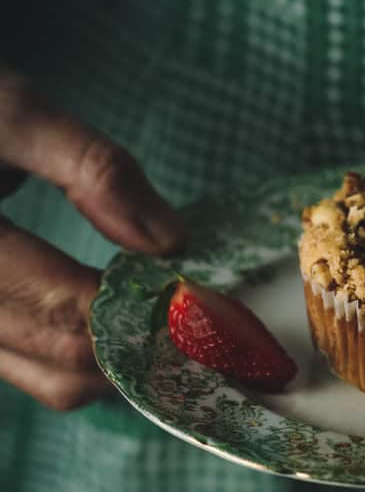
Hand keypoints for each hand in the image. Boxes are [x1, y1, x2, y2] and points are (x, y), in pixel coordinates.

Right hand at [0, 67, 185, 408]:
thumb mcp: (9, 111)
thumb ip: (90, 168)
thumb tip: (170, 241)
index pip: (71, 316)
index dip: (151, 323)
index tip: (216, 311)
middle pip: (66, 365)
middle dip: (147, 353)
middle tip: (212, 332)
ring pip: (50, 380)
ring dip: (119, 365)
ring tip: (174, 327)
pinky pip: (33, 368)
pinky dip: (86, 358)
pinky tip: (123, 326)